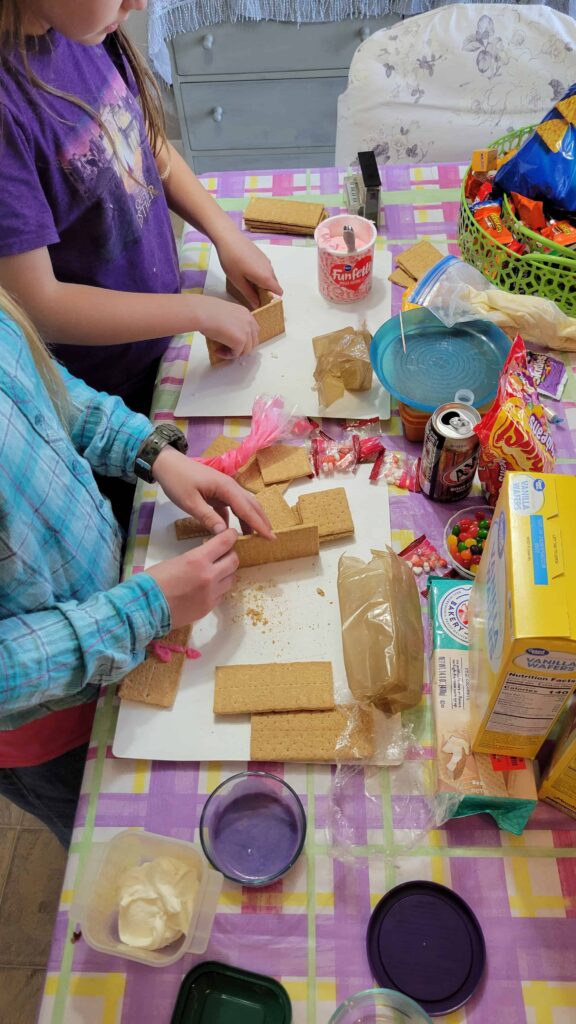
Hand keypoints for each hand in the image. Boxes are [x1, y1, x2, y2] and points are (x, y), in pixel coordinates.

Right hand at [146, 528, 238, 625]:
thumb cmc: (153, 581)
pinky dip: (219, 588)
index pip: (225, 542)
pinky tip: (209, 587)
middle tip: (224, 553)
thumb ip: (196, 558)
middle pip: (234, 561)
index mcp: (198, 560)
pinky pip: (222, 594)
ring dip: (227, 572)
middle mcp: (209, 576)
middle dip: (231, 554)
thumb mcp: (176, 561)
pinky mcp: (208, 608)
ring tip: (217, 571)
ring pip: (231, 579)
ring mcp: (211, 594)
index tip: (232, 534)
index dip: (231, 535)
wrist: (145, 608)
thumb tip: (207, 557)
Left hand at [152, 446, 274, 538]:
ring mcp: (224, 489)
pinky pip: (232, 507)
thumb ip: (207, 517)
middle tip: (271, 538)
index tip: (271, 537)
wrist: (167, 464)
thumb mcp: (189, 502)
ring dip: (251, 520)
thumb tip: (224, 534)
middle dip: (262, 521)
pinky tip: (235, 532)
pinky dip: (236, 519)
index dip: (259, 524)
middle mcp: (230, 487)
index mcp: (226, 487)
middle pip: (251, 505)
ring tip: (257, 537)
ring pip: (243, 506)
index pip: (247, 509)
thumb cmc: (177, 480)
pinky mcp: (217, 493)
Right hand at [195, 295, 258, 357]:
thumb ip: (232, 323)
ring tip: (221, 350)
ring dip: (234, 352)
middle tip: (230, 349)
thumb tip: (229, 335)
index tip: (236, 342)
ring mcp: (246, 332)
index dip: (246, 339)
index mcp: (245, 313)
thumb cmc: (207, 311)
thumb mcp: (225, 314)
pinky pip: (236, 354)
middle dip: (242, 348)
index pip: (253, 330)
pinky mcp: (240, 341)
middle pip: (253, 342)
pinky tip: (218, 351)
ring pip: (246, 350)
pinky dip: (227, 355)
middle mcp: (249, 322)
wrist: (203, 312)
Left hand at [215, 231, 281, 307]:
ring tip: (246, 282)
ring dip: (262, 282)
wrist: (228, 237)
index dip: (272, 299)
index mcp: (266, 277)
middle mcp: (270, 269)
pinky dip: (260, 274)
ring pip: (269, 276)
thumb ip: (249, 294)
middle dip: (266, 291)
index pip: (279, 292)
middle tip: (251, 294)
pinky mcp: (262, 255)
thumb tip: (257, 304)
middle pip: (274, 285)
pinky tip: (246, 272)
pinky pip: (265, 269)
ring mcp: (266, 261)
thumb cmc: (231, 260)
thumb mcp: (238, 281)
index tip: (262, 302)